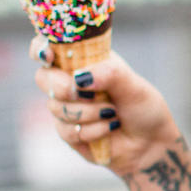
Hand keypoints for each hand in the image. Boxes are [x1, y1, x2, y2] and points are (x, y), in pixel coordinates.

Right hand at [31, 35, 181, 175]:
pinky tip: (109, 128)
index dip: (41, 48)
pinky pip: (67, 131)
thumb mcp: (134, 86)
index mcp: (86, 62)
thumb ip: (110, 74)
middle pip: (43, 78)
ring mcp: (67, 108)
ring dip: (89, 112)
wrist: (150, 143)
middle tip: (90, 94)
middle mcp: (71, 82)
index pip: (51, 47)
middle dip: (65, 88)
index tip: (47, 55)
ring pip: (56, 107)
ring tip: (112, 113)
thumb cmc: (143, 108)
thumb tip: (81, 78)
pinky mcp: (68, 132)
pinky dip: (93, 131)